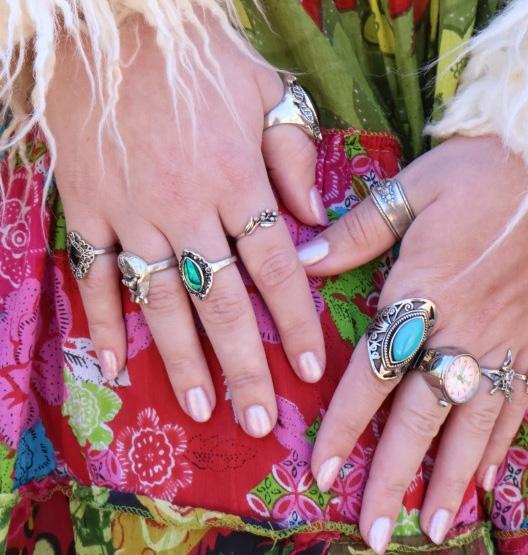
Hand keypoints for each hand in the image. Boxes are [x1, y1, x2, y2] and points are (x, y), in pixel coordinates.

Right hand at [46, 17, 326, 434]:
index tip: (308, 367)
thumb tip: (312, 222)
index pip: (276, 269)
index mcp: (238, 181)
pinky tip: (110, 363)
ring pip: (162, 304)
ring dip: (181, 360)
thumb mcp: (265, 93)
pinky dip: (101, 320)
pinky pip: (96, 275)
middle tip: (258, 417)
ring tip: (200, 407)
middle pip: (223, 303)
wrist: (114, 26)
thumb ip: (293, 157)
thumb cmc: (199, 58)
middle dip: (243, 365)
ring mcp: (134, 214)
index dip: (295, 322)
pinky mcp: (89, 209)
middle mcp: (189, 209)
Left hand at [297, 136, 527, 551]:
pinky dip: (499, 444)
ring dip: (450, 478)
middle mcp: (463, 328)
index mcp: (425, 291)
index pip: (375, 371)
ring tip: (432, 527)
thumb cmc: (484, 173)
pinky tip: (486, 478)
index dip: (348, 424)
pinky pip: (514, 403)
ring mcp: (503, 341)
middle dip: (395, 476)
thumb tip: (302, 258)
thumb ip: (358, 229)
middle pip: (423, 415)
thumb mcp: (415, 186)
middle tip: (374, 531)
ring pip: (472, 424)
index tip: (323, 469)